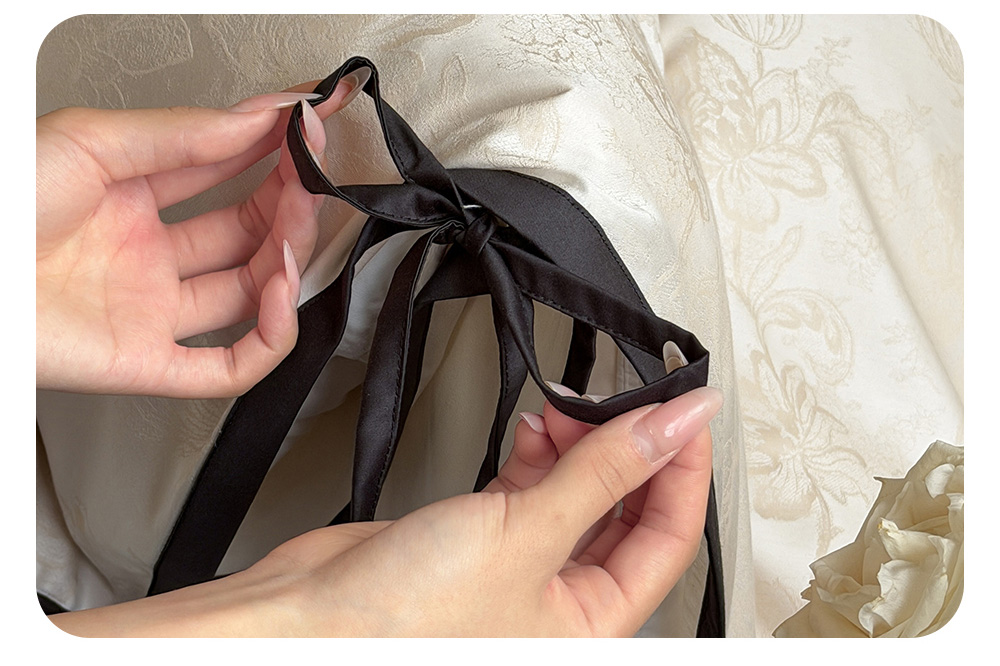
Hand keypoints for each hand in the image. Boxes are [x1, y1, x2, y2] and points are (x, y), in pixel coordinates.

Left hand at [36, 75, 364, 397]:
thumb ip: (185, 134)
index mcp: (130, 196)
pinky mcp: (145, 363)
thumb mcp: (94, 141)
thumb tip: (259, 118)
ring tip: (296, 233)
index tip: (311, 124)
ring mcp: (149, 310)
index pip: (223, 170)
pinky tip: (280, 301)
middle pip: (245, 231)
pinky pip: (226, 367)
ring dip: (285, 264)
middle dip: (287, 202)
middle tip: (313, 177)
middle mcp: (146, 255)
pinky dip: (268, 341)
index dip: (273, 148)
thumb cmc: (1, 203)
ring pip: (247, 295)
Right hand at [52, 387, 721, 636]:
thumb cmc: (402, 624)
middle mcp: (562, 599)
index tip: (687, 409)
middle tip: (618, 402)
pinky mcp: (480, 536)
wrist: (305, 621)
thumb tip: (678, 425)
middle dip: (625, 451)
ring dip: (579, 446)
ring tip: (567, 410)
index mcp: (592, 622)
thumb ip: (605, 472)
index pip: (668, 536)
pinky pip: (532, 488)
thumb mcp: (526, 534)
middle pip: (626, 511)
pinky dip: (538, 453)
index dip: (683, 467)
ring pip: (578, 494)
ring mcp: (521, 565)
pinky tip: (534, 428)